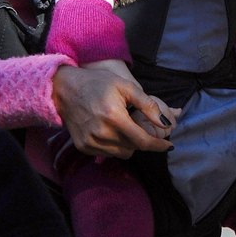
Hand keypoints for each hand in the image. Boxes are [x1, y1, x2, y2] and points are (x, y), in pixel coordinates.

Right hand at [52, 65, 175, 157]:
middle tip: (140, 125)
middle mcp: (102, 134)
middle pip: (134, 149)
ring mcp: (91, 142)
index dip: (159, 145)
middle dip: (142, 140)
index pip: (143, 141)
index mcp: (114, 117)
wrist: (65, 88)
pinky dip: (114, 145)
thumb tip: (166, 124)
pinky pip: (107, 153)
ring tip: (124, 127)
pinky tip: (110, 130)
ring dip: (129, 144)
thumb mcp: (125, 86)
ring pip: (122, 153)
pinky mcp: (83, 147)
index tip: (169, 145)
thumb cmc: (97, 83)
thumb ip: (147, 105)